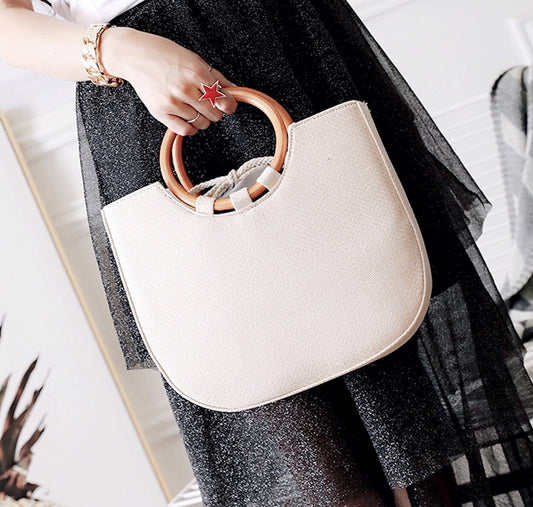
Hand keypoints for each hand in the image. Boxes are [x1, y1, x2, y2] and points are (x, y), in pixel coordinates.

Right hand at [100, 26, 238, 135]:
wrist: (134, 55)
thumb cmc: (164, 54)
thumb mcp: (194, 59)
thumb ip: (216, 76)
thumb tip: (234, 90)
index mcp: (196, 73)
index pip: (224, 100)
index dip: (229, 105)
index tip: (227, 105)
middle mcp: (185, 89)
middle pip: (215, 115)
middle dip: (215, 111)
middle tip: (206, 103)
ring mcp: (172, 102)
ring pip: (202, 124)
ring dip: (202, 119)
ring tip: (194, 107)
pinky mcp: (161, 113)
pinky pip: (186, 130)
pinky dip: (191, 128)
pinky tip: (187, 118)